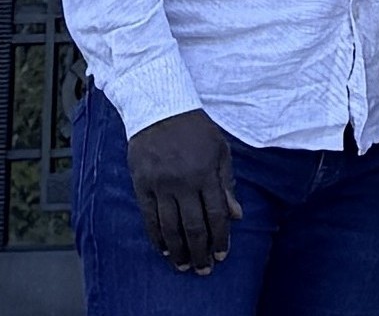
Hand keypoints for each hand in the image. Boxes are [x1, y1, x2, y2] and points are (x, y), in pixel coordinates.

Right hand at [126, 110, 239, 273]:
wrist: (159, 107)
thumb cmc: (195, 129)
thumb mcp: (219, 150)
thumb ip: (226, 183)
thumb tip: (237, 216)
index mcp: (205, 173)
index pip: (216, 215)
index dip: (220, 239)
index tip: (222, 255)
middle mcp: (183, 182)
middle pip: (193, 226)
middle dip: (200, 252)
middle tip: (203, 270)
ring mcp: (160, 185)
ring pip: (170, 227)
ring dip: (178, 251)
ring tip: (183, 267)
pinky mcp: (142, 184)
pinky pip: (149, 217)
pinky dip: (156, 237)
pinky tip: (163, 250)